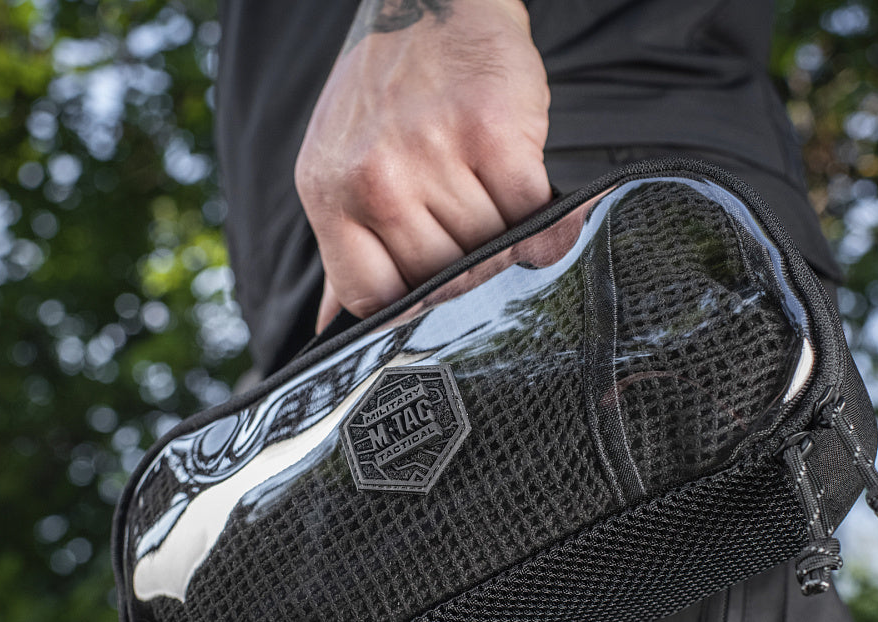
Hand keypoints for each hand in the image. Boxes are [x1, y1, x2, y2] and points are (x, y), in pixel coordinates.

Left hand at [294, 0, 551, 326]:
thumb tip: (330, 332)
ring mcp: (431, 153)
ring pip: (490, 249)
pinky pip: (531, 213)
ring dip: (509, 244)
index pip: (375, 301)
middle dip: (472, 276)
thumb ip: (345, 257)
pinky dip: (547, 223)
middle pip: (442, 280)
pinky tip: (539, 209)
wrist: (430, 2)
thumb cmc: (386, 98)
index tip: (441, 304)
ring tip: (503, 213)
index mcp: (331, 197)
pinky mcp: (491, 130)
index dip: (416, 314)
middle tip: (485, 252)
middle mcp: (374, 178)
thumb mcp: (340, 173)